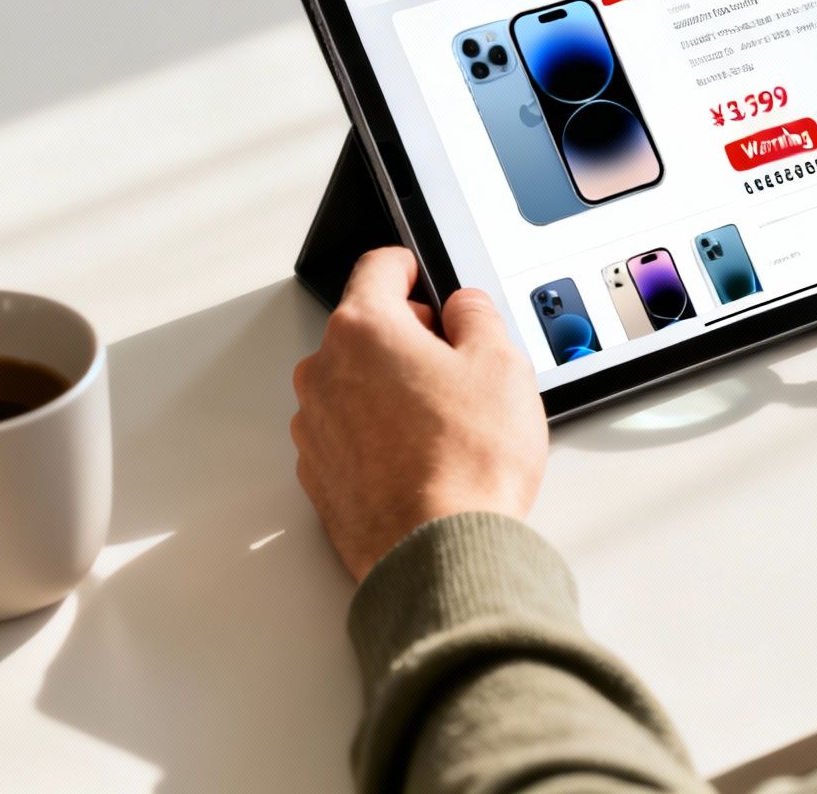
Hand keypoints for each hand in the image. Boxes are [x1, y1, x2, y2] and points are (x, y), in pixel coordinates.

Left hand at [291, 248, 546, 580]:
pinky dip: (380, 434)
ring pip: (356, 382)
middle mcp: (325, 372)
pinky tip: (424, 456)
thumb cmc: (467, 463)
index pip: (378, 267)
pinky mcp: (318, 473)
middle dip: (410, 337)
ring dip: (393, 388)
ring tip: (446, 422)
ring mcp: (315, 426)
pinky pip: (349, 431)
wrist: (438, 550)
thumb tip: (464, 308)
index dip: (411, 267)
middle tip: (459, 365)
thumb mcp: (502, 364)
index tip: (423, 277)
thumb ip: (478, 316)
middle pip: (367, 327)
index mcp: (365, 329)